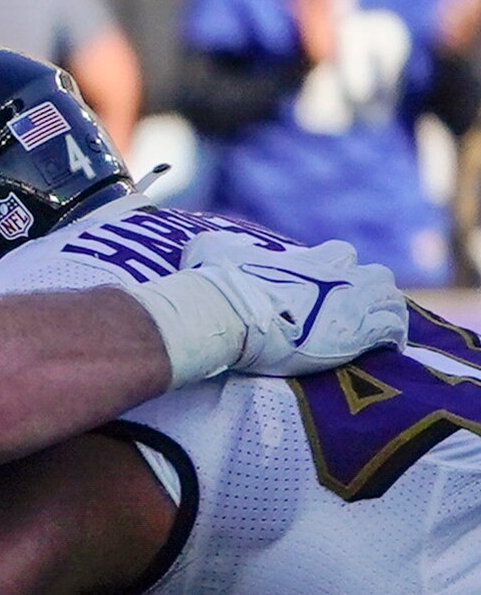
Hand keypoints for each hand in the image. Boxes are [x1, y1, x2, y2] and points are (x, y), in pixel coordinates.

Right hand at [138, 232, 405, 384]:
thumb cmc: (215, 285)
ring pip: (391, 300)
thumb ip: (217, 244)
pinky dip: (392, 340)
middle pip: (375, 275)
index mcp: (309, 259)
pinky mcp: (361, 330)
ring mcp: (354, 301)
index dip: (336, 270)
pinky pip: (393, 330)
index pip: (340, 254)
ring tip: (374, 336)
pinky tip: (385, 352)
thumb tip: (200, 242)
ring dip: (384, 315)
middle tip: (350, 315)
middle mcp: (338, 274)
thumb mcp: (209, 251)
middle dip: (367, 292)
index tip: (323, 289)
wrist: (224, 315)